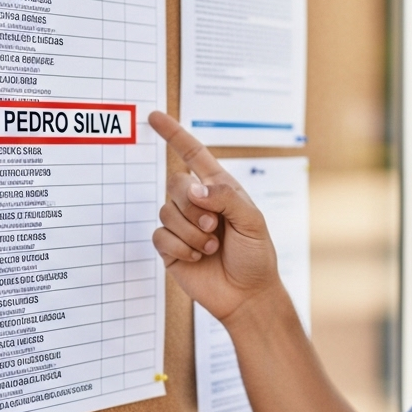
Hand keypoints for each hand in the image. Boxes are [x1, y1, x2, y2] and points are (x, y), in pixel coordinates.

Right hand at [149, 111, 281, 324]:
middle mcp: (198, 202)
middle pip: (175, 184)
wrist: (246, 295)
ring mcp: (182, 224)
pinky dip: (182, 247)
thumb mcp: (253, 221)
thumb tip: (194, 189)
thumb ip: (226, 198)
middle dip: (194, 208)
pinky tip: (199, 258)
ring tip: (213, 248)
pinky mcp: (170, 246)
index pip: (193, 154)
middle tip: (215, 228)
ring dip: (192, 233)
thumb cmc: (256, 255)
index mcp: (220, 188)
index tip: (156, 117)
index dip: (175, 135)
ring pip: (166, 211)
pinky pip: (160, 236)